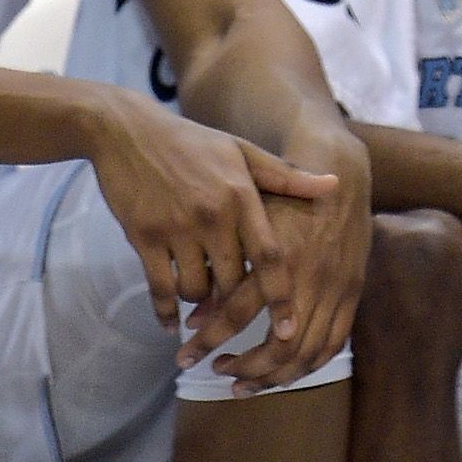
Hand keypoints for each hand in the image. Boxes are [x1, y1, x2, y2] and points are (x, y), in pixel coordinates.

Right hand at [83, 89, 339, 348]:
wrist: (127, 130)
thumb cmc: (192, 142)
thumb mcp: (241, 152)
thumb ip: (286, 177)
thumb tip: (334, 185)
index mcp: (241, 195)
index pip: (269, 256)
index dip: (281, 297)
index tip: (290, 332)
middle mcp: (212, 214)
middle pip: (232, 281)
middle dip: (234, 303)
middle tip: (234, 313)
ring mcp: (176, 227)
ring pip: (196, 290)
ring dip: (200, 302)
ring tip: (201, 303)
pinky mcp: (143, 237)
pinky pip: (159, 289)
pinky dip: (165, 312)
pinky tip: (170, 324)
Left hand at [200, 125, 370, 392]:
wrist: (342, 176)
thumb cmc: (283, 194)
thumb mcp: (246, 219)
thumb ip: (222, 265)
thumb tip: (193, 315)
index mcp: (277, 254)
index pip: (237, 313)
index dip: (209, 339)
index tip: (185, 356)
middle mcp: (309, 276)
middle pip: (277, 345)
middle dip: (244, 368)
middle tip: (216, 373)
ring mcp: (336, 288)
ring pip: (306, 353)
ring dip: (273, 376)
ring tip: (243, 383)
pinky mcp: (353, 293)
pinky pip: (333, 344)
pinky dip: (308, 366)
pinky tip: (283, 374)